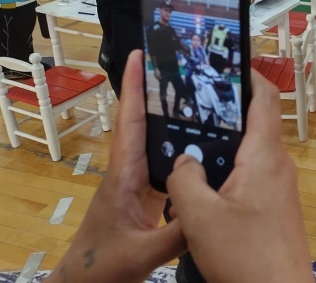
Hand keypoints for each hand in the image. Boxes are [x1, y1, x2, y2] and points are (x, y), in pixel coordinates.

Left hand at [45, 50, 185, 282]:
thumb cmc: (102, 267)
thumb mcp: (143, 253)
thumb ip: (177, 233)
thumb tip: (212, 208)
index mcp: (124, 175)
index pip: (130, 122)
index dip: (134, 87)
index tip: (141, 55)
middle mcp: (130, 172)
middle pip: (144, 122)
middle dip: (157, 91)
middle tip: (182, 64)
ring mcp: (136, 184)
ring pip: (156, 142)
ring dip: (172, 118)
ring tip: (200, 95)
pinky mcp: (144, 197)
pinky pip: (165, 165)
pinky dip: (182, 150)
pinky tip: (205, 146)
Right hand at [167, 70, 312, 282]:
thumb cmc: (245, 256)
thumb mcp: (200, 218)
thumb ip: (185, 180)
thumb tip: (184, 160)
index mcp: (264, 155)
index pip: (264, 96)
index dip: (246, 74)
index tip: (222, 61)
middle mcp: (278, 164)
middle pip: (253, 123)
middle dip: (222, 113)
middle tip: (188, 104)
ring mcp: (279, 187)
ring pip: (248, 153)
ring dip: (221, 148)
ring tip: (186, 146)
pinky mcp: (276, 208)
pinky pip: (250, 176)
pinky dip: (227, 172)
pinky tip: (201, 187)